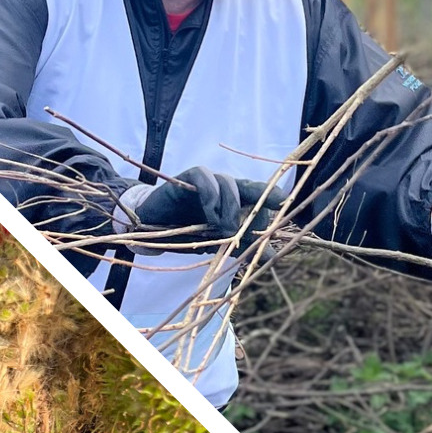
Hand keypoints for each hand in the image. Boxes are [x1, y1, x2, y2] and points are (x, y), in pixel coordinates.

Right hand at [120, 166, 284, 248]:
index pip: (258, 197)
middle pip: (248, 186)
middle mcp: (222, 189)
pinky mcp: (185, 179)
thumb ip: (243, 246)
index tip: (284, 203)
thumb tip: (271, 257)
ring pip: (228, 182)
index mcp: (234, 202)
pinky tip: (209, 210)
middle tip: (252, 226)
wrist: (148, 230)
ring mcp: (205, 182)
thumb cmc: (185, 234)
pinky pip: (203, 175)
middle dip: (257, 201)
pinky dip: (210, 192)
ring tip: (224, 228)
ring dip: (231, 206)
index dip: (270, 199)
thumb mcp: (218, 243)